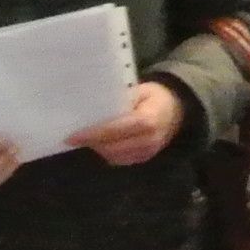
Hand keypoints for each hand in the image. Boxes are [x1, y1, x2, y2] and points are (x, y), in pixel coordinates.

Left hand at [68, 82, 183, 167]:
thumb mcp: (140, 90)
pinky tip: (100, 142)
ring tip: (84, 138)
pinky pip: (119, 160)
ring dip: (97, 148)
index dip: (93, 134)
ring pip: (113, 156)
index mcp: (147, 120)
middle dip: (91, 143)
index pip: (115, 130)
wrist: (178, 110)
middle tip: (72, 137)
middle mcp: (148, 140)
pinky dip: (107, 152)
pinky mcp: (144, 158)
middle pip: (112, 147)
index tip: (72, 135)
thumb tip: (93, 105)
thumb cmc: (155, 96)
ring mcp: (147, 152)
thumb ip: (120, 99)